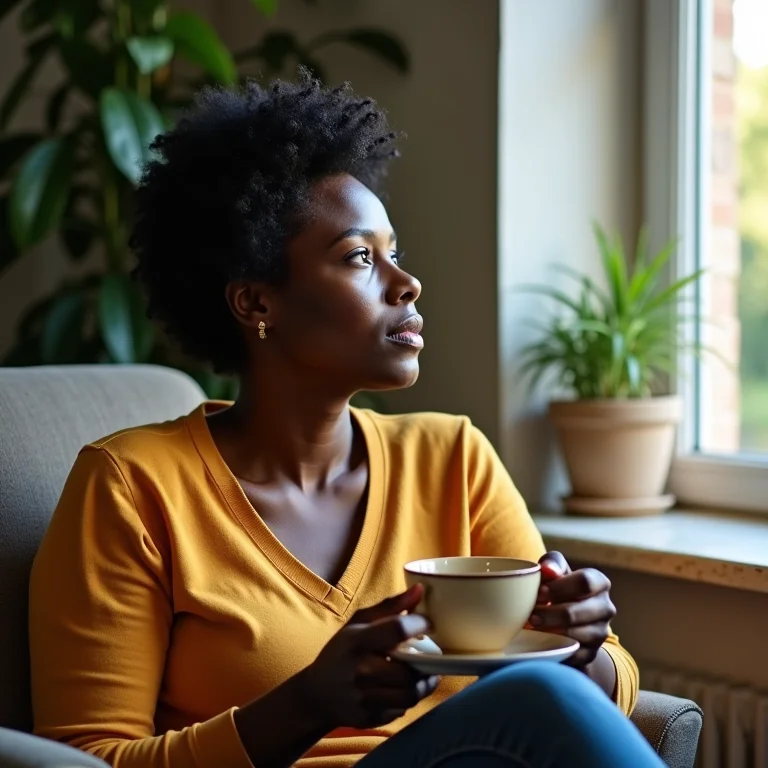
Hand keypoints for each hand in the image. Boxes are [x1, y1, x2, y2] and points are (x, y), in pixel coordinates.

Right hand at [299, 585, 439, 730]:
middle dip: (425, 661)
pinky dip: (408, 698)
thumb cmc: (341, 652)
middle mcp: (361, 671)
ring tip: (424, 673)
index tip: (428, 624)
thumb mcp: (359, 623)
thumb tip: (420, 590)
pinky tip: (403, 688)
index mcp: (358, 641)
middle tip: (429, 654)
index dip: (420, 624)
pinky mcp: (371, 718)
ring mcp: (365, 698)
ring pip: (411, 694)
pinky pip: (402, 710)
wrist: (317, 694)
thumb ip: (390, 607)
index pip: (398, 629)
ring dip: (423, 683)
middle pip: (409, 669)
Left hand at [529, 551, 615, 667]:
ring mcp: (601, 632)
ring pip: (574, 635)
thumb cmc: (558, 587)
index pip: (584, 582)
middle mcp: (606, 608)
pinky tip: (541, 641)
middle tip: (530, 615)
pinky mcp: (592, 653)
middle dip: (548, 613)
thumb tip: (547, 570)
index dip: (558, 587)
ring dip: (549, 631)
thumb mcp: (555, 570)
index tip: (539, 593)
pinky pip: (573, 653)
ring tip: (532, 626)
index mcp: (600, 582)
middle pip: (575, 612)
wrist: (565, 618)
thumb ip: (551, 564)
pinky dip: (555, 647)